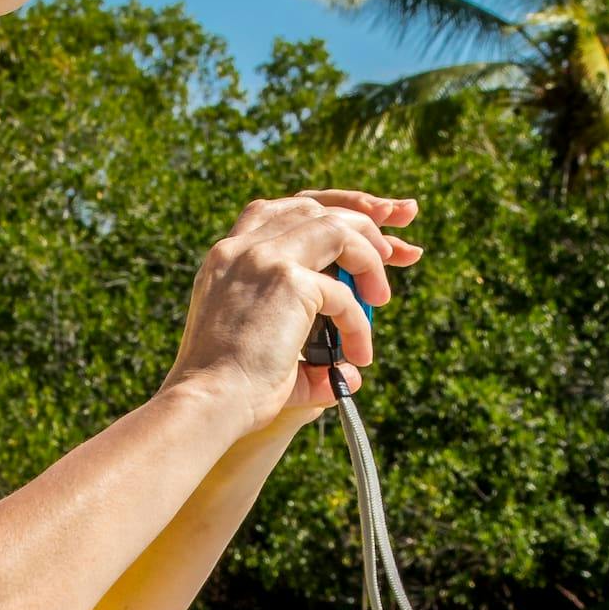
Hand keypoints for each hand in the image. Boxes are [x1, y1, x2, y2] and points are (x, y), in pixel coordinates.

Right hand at [163, 191, 422, 434]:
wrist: (208, 402)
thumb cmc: (231, 392)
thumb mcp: (267, 352)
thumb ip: (307, 351)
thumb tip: (350, 368)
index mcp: (229, 257)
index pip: (285, 210)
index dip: (332, 211)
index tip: (371, 224)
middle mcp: (242, 247)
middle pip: (315, 206)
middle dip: (367, 218)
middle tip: (400, 248)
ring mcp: (264, 258)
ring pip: (337, 228)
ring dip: (370, 258)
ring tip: (381, 297)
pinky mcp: (287, 280)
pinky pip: (343, 292)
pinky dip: (359, 321)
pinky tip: (359, 351)